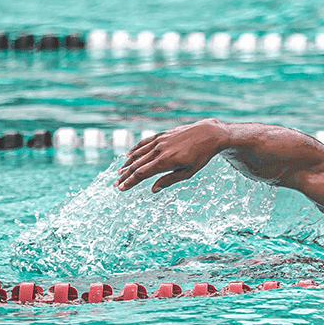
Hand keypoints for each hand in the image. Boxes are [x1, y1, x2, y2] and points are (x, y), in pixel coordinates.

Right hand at [113, 119, 228, 192]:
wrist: (208, 134)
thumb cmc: (200, 156)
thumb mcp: (188, 173)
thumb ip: (169, 180)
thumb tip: (153, 190)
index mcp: (165, 161)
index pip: (141, 174)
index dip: (130, 182)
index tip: (120, 189)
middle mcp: (159, 150)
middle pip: (136, 165)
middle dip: (125, 176)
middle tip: (115, 184)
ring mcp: (159, 141)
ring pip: (137, 153)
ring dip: (126, 164)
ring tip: (118, 172)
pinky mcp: (162, 134)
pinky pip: (144, 143)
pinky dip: (134, 149)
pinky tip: (128, 155)